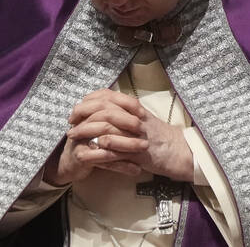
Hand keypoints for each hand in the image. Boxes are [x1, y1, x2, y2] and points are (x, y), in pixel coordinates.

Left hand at [62, 89, 193, 181]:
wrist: (179, 151)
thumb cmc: (159, 136)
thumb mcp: (142, 119)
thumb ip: (125, 112)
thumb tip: (103, 107)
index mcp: (135, 108)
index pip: (108, 96)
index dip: (89, 100)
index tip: (77, 107)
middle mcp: (135, 117)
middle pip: (104, 108)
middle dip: (83, 113)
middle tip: (70, 121)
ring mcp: (136, 134)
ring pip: (107, 127)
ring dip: (86, 131)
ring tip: (73, 136)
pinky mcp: (137, 152)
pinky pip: (114, 150)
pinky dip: (97, 150)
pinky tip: (85, 151)